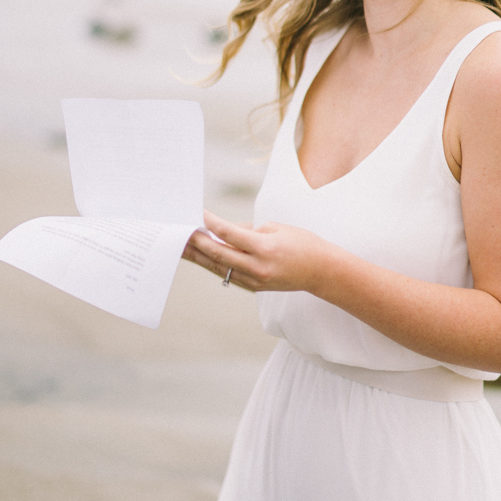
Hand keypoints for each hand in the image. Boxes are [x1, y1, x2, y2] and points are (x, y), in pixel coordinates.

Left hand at [182, 210, 329, 292]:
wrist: (321, 271)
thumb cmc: (302, 243)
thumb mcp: (276, 228)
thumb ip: (247, 231)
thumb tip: (223, 232)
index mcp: (264, 248)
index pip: (229, 234)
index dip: (211, 224)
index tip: (197, 214)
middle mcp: (257, 267)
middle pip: (218, 254)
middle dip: (196, 243)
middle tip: (178, 232)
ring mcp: (254, 280)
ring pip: (219, 267)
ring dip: (199, 256)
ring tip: (182, 246)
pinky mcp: (254, 286)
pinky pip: (228, 274)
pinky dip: (213, 264)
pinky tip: (201, 257)